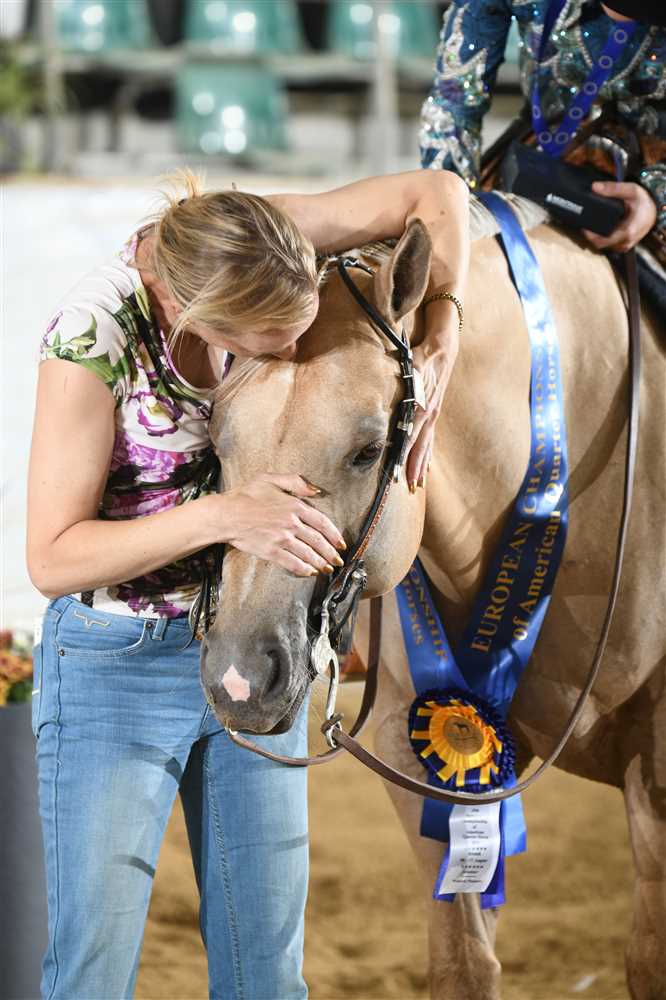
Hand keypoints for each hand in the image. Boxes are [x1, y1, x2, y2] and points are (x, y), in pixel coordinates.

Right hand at [218, 474, 345, 576]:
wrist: (225, 514)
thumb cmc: (246, 495)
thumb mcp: (271, 479)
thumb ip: (296, 482)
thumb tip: (317, 490)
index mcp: (295, 505)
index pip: (322, 522)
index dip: (335, 535)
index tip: (341, 543)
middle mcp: (292, 523)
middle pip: (318, 541)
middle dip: (331, 553)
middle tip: (338, 561)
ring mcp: (282, 539)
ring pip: (308, 554)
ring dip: (321, 563)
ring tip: (327, 569)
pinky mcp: (271, 552)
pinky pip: (292, 563)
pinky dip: (303, 569)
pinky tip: (310, 572)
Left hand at [406, 345, 456, 490]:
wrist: (442, 349)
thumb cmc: (422, 356)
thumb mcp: (412, 365)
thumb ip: (408, 379)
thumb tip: (403, 391)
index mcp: (423, 407)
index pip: (412, 436)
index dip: (406, 455)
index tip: (400, 471)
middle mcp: (430, 415)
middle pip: (421, 447)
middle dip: (415, 468)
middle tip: (410, 487)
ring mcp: (433, 415)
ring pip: (427, 446)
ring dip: (421, 465)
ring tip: (418, 484)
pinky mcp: (433, 413)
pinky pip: (430, 439)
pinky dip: (426, 454)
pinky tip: (425, 466)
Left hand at [583, 181, 656, 251]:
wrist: (654, 211)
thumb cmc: (643, 202)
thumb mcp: (631, 190)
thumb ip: (613, 188)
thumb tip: (595, 187)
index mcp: (627, 232)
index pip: (601, 241)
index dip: (589, 235)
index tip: (583, 227)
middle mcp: (625, 242)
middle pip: (599, 244)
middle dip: (590, 235)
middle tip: (584, 224)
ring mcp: (624, 246)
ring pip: (603, 246)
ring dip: (595, 237)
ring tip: (591, 225)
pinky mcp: (623, 246)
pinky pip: (608, 245)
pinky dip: (602, 238)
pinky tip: (599, 229)